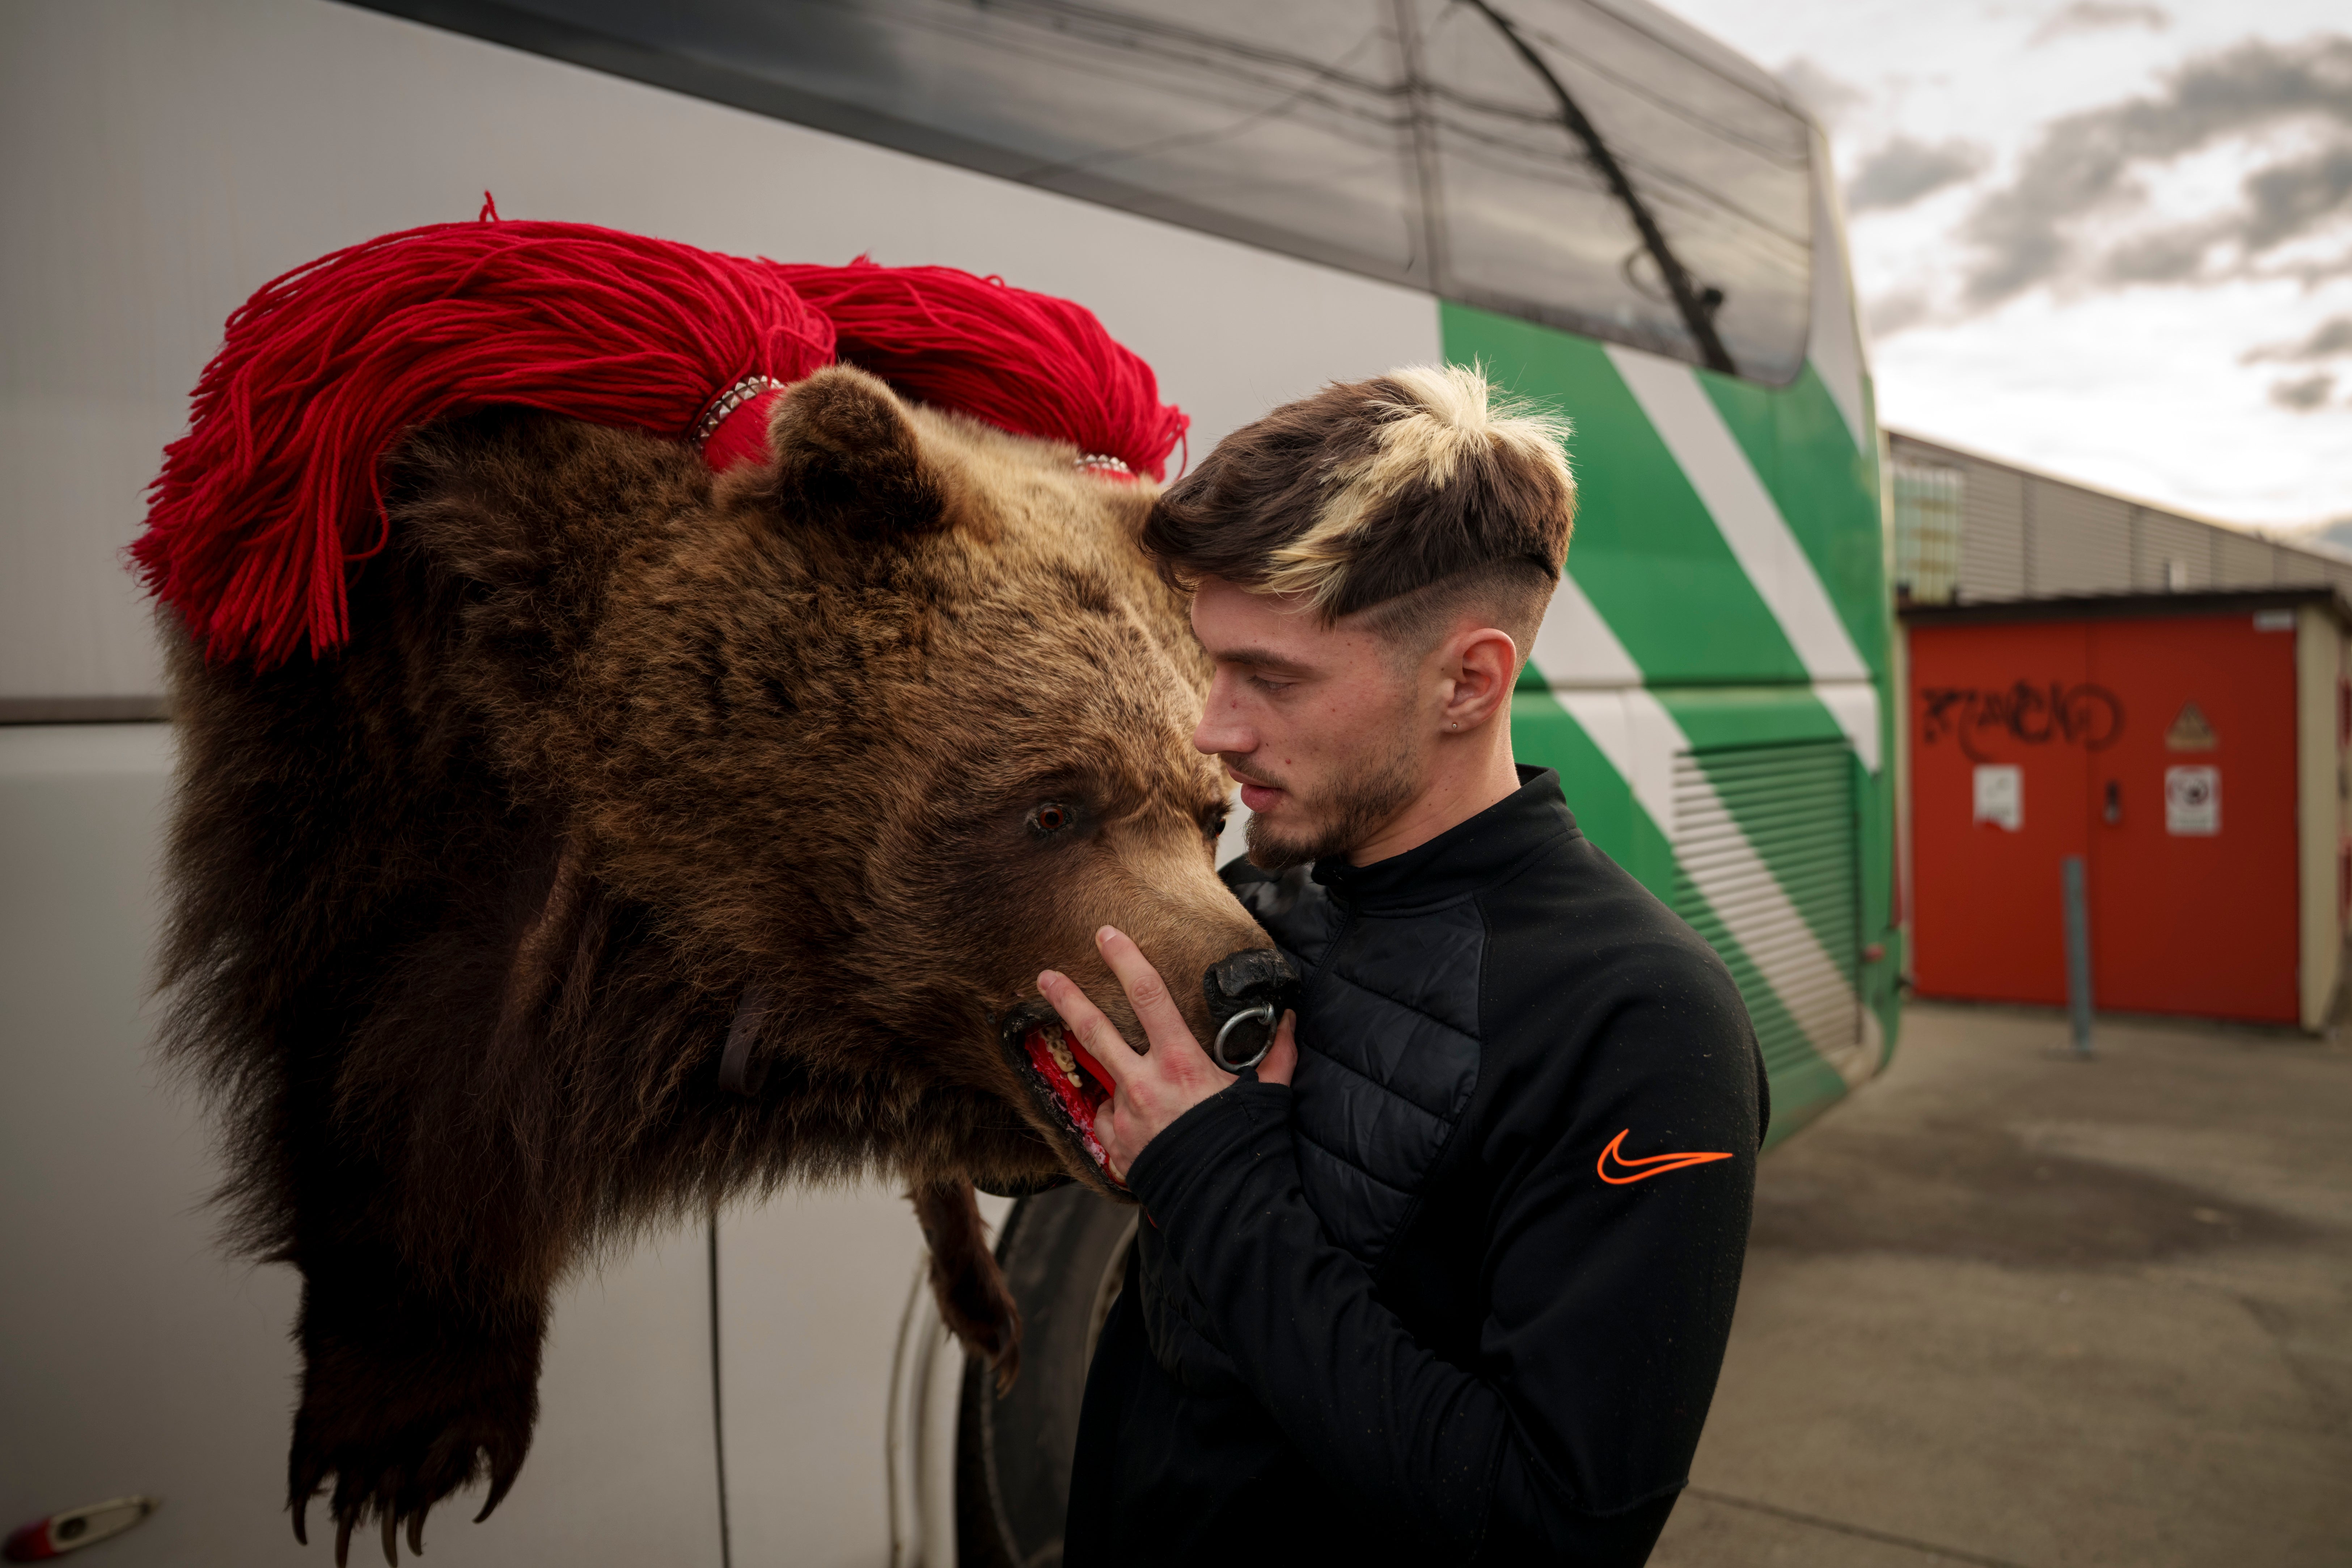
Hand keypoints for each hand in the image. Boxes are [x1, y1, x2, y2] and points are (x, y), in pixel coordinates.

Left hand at [1039, 926, 1296, 1184]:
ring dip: (1104, 1073)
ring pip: (1102, 1079)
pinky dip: (1119, 1116)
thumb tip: (1290, 1022)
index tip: (1106, 936)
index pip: (1150, 996)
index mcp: (1180, 1064)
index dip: (1126, 960)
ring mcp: (1125, 1116)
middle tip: (1044, 977)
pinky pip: (1108, 1120)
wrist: (1222, 1205)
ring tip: (1116, 1077)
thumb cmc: (1244, 1146)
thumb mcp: (1268, 1094)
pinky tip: (1140, 1124)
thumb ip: (1277, 1055)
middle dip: (1066, 999)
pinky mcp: (1115, 1147)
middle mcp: (1144, 1085)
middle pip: (1094, 1031)